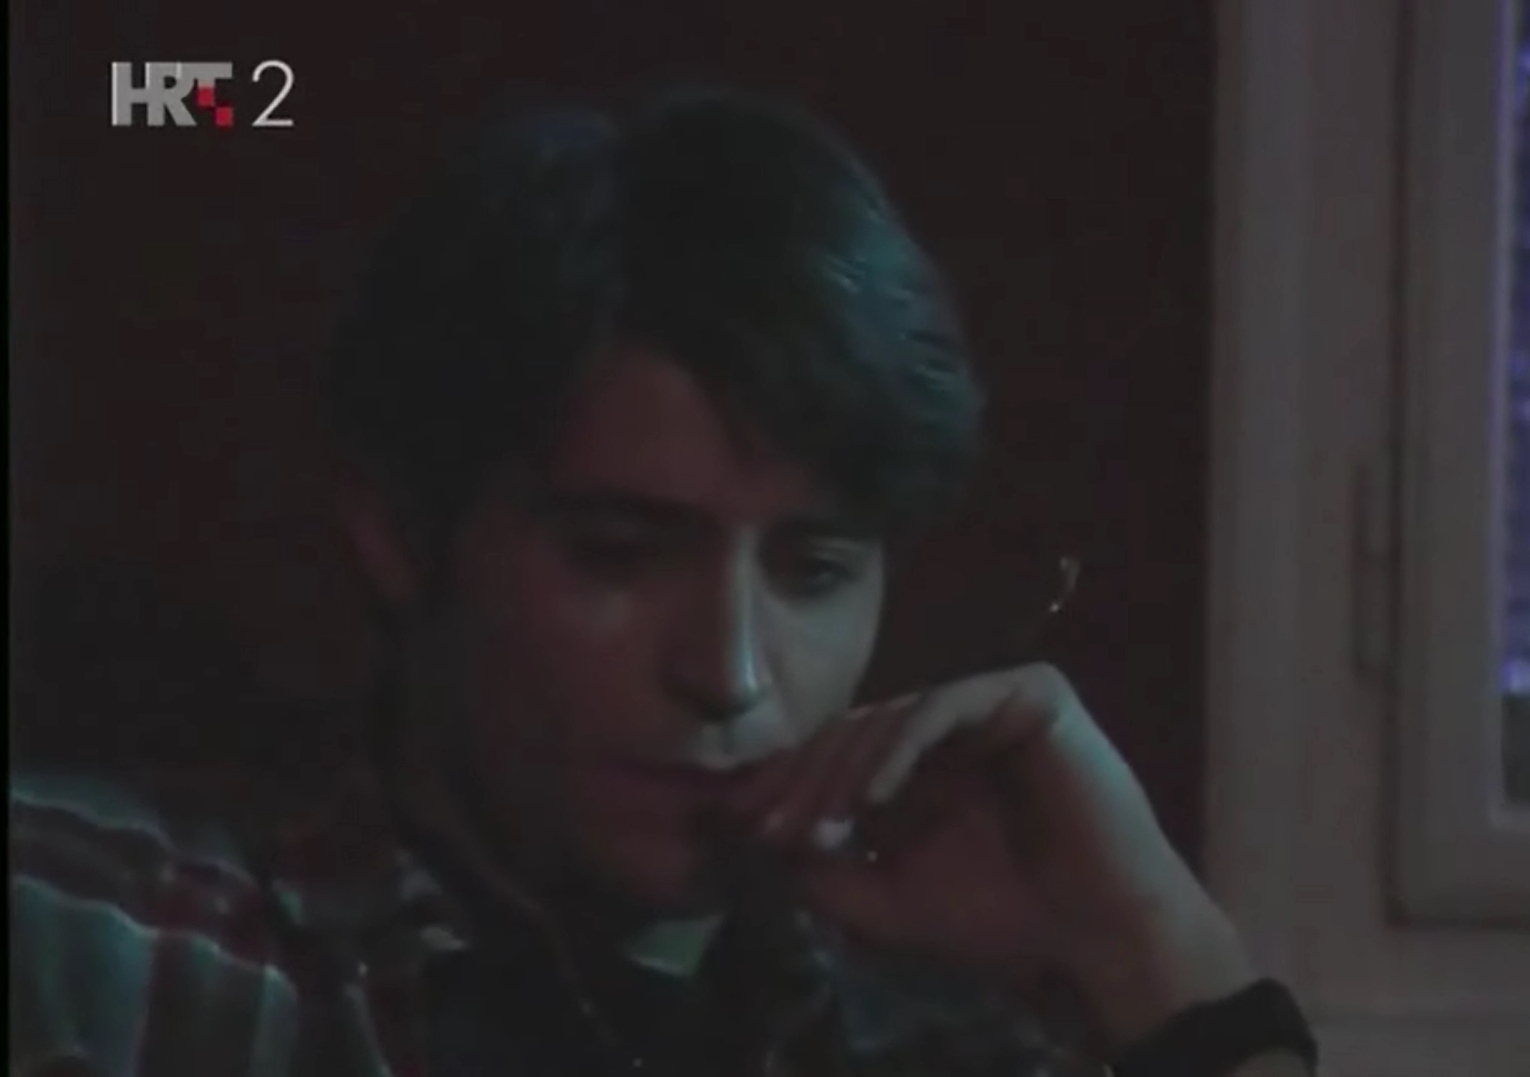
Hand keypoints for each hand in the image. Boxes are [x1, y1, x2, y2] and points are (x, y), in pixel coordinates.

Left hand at [724, 664, 1259, 1049]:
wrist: (1095, 939)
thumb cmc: (1003, 920)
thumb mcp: (887, 897)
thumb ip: (825, 870)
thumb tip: (759, 838)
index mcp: (925, 762)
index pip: (840, 753)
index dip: (789, 785)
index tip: (743, 826)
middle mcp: (955, 725)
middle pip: (856, 730)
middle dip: (805, 782)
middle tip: (768, 828)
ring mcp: (992, 702)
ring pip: (892, 716)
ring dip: (843, 772)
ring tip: (816, 826)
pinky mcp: (1029, 693)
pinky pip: (945, 707)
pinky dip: (900, 749)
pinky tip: (871, 800)